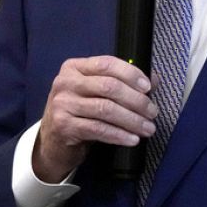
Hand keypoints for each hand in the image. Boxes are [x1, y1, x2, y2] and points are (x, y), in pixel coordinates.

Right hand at [34, 55, 157, 182]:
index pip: (106, 64)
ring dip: (132, 120)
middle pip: (109, 86)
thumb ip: (121, 83)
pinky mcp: (64, 126)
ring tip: (147, 128)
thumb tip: (153, 79)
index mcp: (74, 68)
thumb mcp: (96, 94)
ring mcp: (63, 104)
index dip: (130, 74)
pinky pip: (98, 129)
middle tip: (152, 112)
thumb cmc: (79, 114)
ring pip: (105, 109)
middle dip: (136, 100)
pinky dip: (119, 135)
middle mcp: (66, 82)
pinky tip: (132, 139)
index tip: (148, 87)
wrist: (53, 142)